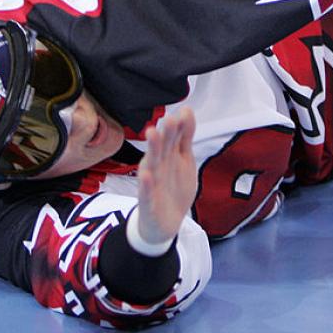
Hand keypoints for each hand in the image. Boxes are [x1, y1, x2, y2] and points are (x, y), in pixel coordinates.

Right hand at [135, 109, 197, 246]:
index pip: (173, 138)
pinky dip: (145, 184)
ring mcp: (152, 184)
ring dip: (152, 150)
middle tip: (169, 119)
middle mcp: (157, 166)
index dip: (178, 127)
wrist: (164, 223)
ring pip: (151, 165)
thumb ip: (185, 136)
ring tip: (152, 134)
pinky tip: (146, 175)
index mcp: (167, 155)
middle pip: (161, 148)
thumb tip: (186, 109)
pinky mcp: (148, 202)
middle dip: (164, 134)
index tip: (183, 113)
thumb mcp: (183, 159)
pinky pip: (146, 192)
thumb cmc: (173, 186)